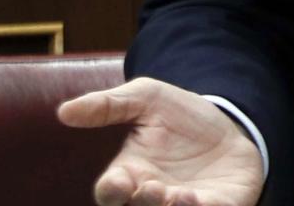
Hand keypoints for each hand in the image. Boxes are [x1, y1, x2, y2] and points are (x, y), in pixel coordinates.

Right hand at [58, 77, 264, 205]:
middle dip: (143, 205)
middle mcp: (153, 196)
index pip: (110, 193)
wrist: (229, 122)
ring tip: (178, 196)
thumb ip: (109, 105)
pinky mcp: (219, 205)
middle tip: (152, 188)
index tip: (116, 181)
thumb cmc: (179, 116)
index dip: (111, 191)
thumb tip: (64, 111)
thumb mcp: (147, 98)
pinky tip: (201, 200)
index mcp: (130, 175)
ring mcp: (185, 204)